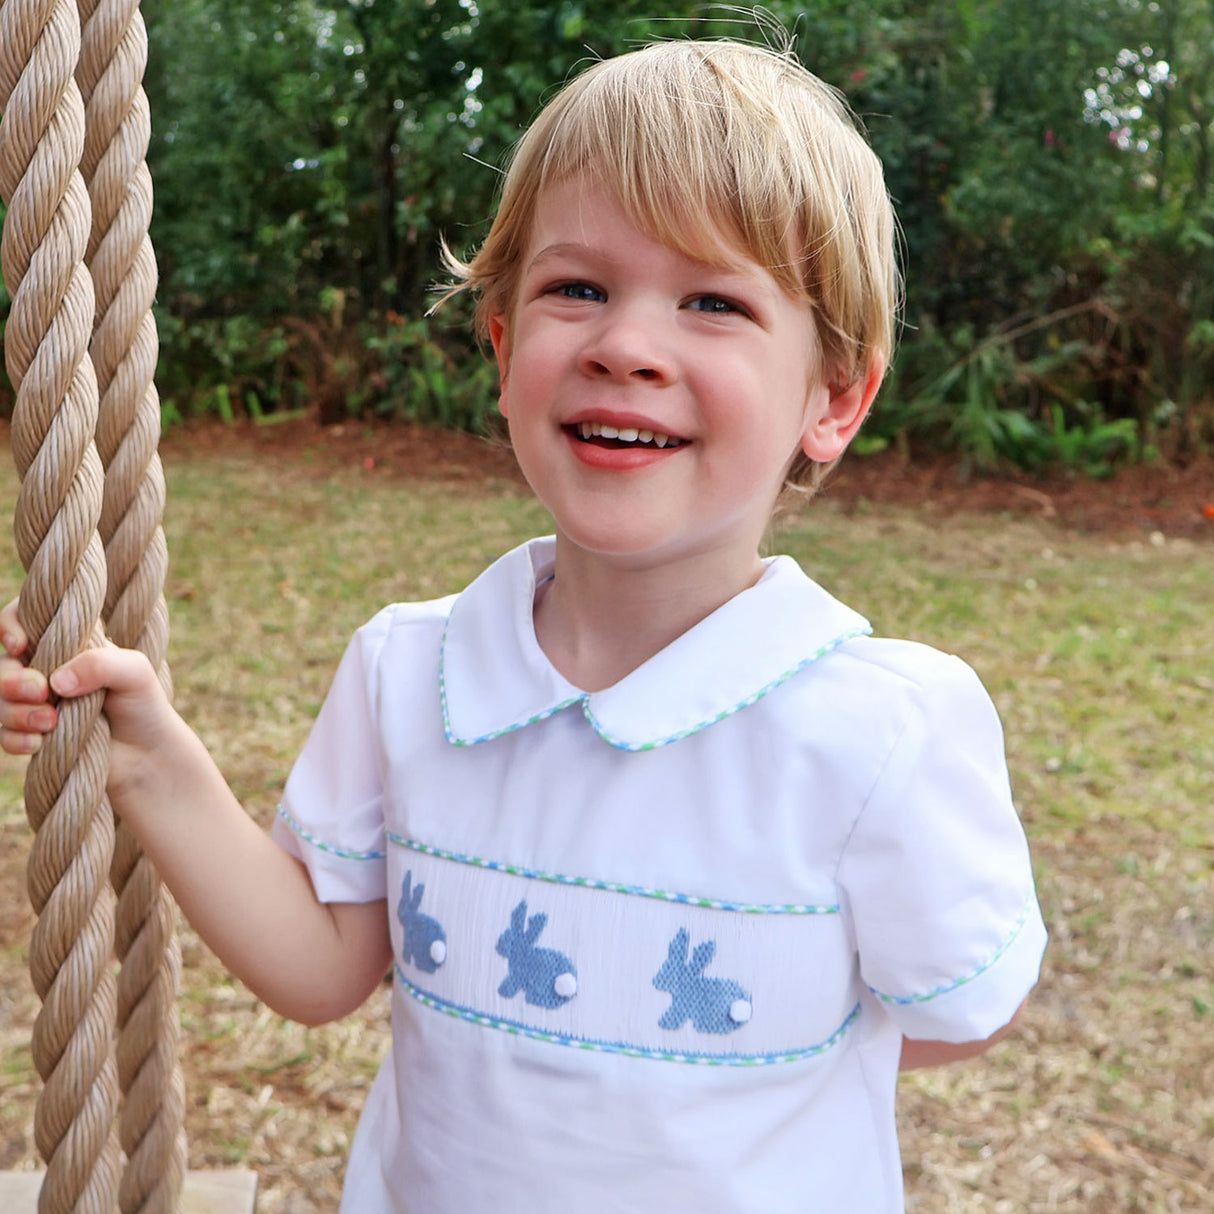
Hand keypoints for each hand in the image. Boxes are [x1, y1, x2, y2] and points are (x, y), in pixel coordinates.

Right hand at [0, 597, 176, 800]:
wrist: (147, 753)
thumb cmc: (142, 703)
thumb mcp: (134, 673)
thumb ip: (100, 664)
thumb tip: (56, 681)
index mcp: (67, 644)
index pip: (24, 619)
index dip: (11, 626)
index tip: (21, 645)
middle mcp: (45, 670)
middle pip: (4, 666)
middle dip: (11, 680)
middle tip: (39, 692)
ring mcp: (35, 704)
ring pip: (1, 702)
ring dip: (16, 712)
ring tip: (50, 722)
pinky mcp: (33, 735)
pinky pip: (5, 736)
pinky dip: (16, 739)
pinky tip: (39, 744)